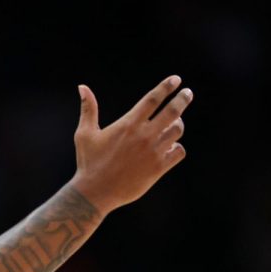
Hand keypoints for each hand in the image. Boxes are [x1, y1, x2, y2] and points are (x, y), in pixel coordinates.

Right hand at [70, 75, 192, 215]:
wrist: (96, 192)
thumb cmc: (89, 162)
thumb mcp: (85, 133)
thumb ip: (88, 109)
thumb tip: (82, 87)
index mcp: (128, 125)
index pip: (153, 99)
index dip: (166, 87)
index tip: (175, 79)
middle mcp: (144, 136)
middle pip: (172, 111)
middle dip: (182, 99)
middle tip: (188, 93)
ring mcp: (153, 152)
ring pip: (177, 131)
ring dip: (178, 124)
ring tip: (174, 123)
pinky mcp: (159, 167)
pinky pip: (179, 151)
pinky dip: (177, 147)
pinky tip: (170, 146)